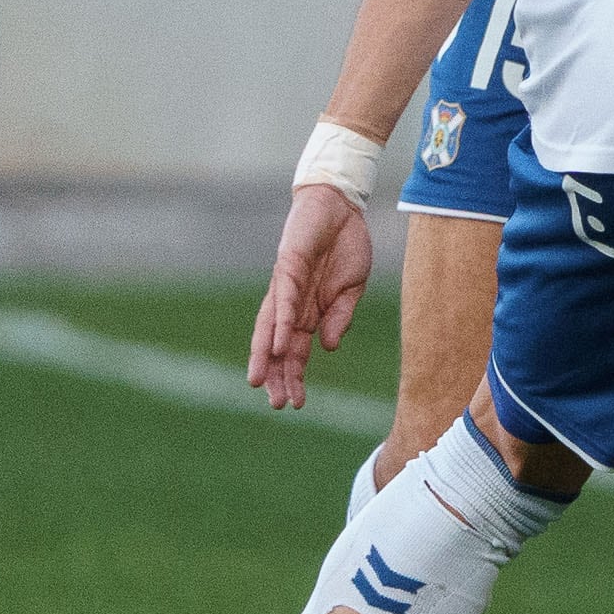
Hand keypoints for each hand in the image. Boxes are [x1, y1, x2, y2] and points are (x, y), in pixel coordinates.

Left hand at [247, 181, 374, 412]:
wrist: (341, 208)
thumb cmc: (345, 248)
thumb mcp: (352, 290)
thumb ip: (339, 318)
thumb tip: (329, 347)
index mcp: (307, 312)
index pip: (294, 351)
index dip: (293, 376)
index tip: (297, 404)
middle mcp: (290, 304)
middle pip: (276, 347)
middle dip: (275, 376)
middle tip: (277, 405)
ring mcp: (285, 288)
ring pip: (270, 329)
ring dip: (266, 357)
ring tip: (261, 383)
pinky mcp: (287, 268)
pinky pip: (283, 302)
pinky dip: (279, 325)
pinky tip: (278, 344)